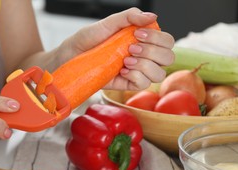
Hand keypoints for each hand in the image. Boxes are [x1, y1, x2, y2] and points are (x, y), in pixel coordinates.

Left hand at [57, 7, 174, 90]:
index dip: (158, 38)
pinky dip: (135, 76)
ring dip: (145, 65)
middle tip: (131, 47)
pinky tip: (121, 71)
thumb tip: (152, 17)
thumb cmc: (86, 40)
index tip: (136, 34)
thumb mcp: (106, 24)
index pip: (167, 41)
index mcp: (143, 40)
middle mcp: (143, 56)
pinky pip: (143, 85)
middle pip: (168, 58)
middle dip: (152, 51)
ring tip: (125, 60)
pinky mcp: (126, 84)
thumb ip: (129, 17)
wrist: (69, 57)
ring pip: (159, 74)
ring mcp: (136, 71)